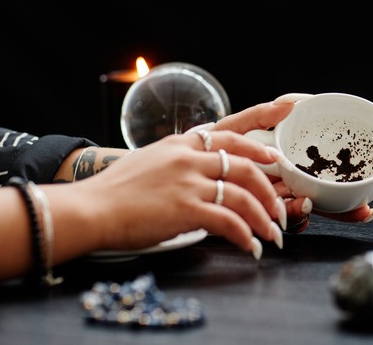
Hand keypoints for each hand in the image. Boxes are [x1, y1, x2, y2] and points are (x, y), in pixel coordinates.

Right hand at [74, 129, 283, 257]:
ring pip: (243, 196)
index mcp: (182, 144)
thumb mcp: (151, 161)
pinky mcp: (185, 209)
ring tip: (271, 236)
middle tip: (281, 210)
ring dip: (263, 219)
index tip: (283, 127)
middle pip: (246, 166)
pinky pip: (229, 221)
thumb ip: (181, 162)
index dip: (261, 126)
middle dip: (270, 190)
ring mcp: (188, 182)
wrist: (89, 209)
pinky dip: (245, 236)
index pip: (230, 129)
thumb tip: (205, 173)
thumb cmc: (116, 191)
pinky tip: (250, 247)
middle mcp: (188, 158)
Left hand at [204, 94, 372, 230]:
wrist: (169, 175)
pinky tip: (296, 209)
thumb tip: (292, 101)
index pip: (318, 186)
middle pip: (316, 203)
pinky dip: (285, 215)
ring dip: (310, 212)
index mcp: (280, 172)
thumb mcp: (232, 130)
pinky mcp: (242, 213)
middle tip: (361, 211)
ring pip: (294, 212)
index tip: (365, 204)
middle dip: (342, 210)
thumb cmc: (203, 150)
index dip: (344, 195)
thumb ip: (260, 116)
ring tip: (310, 205)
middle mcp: (275, 190)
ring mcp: (259, 203)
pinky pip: (268, 218)